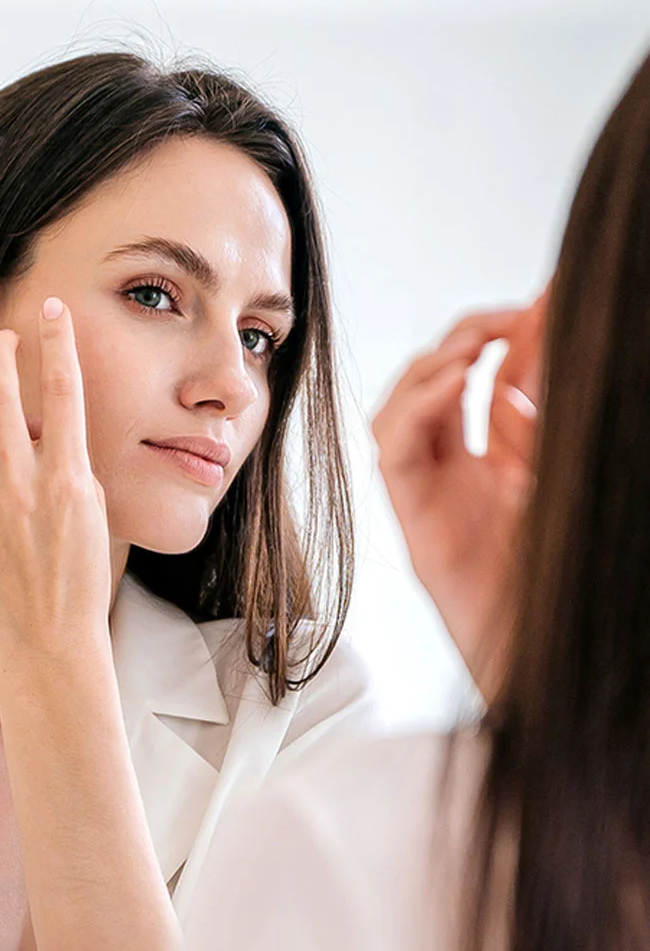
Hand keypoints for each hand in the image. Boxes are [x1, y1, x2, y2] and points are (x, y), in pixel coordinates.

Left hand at [0, 296, 110, 656]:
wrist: (48, 636)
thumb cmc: (78, 574)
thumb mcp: (94, 507)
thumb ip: (67, 457)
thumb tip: (35, 418)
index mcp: (69, 479)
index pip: (63, 390)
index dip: (58, 340)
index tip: (54, 310)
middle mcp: (22, 485)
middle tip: (3, 338)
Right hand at [371, 293, 545, 702]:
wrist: (542, 648)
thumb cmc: (555, 573)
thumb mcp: (551, 469)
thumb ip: (537, 412)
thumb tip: (537, 337)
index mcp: (488, 462)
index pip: (480, 381)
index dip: (501, 337)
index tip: (537, 302)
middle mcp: (452, 473)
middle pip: (433, 389)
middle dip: (465, 341)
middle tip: (506, 317)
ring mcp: (429, 495)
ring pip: (398, 412)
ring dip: (432, 369)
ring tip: (473, 343)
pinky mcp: (414, 519)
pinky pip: (393, 452)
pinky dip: (415, 409)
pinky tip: (450, 384)